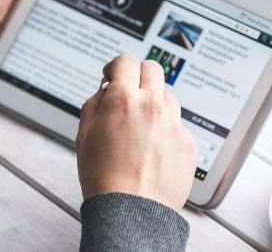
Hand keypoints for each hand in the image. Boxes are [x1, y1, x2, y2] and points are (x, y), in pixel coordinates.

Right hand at [76, 55, 197, 210]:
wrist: (131, 211)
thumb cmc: (104, 178)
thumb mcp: (84, 134)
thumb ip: (95, 103)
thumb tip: (106, 89)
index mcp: (123, 100)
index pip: (125, 61)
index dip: (117, 66)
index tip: (114, 74)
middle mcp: (152, 106)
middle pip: (153, 68)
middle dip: (139, 75)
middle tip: (131, 90)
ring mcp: (173, 123)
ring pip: (168, 96)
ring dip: (155, 103)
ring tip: (142, 127)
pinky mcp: (187, 142)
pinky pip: (178, 125)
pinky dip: (167, 131)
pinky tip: (154, 149)